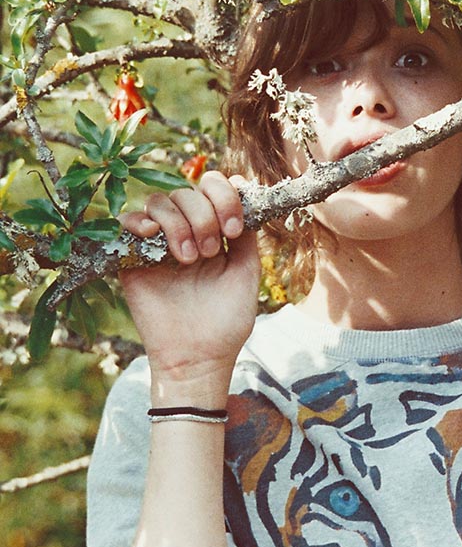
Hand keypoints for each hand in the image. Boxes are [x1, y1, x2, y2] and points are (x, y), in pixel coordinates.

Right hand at [119, 170, 260, 392]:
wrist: (198, 357)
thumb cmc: (226, 322)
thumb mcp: (247, 274)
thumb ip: (247, 235)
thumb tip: (243, 194)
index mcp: (215, 233)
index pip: (214, 189)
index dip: (224, 197)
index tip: (233, 229)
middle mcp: (186, 232)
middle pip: (187, 191)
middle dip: (203, 215)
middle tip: (209, 251)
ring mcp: (159, 243)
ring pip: (159, 201)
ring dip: (178, 223)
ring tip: (187, 259)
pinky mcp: (133, 258)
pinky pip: (128, 221)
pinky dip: (140, 222)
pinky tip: (154, 238)